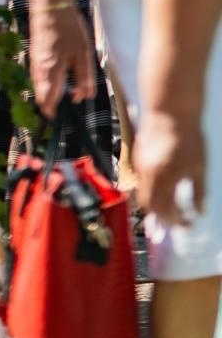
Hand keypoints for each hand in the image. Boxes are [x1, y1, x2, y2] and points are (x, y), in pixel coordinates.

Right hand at [28, 0, 93, 117]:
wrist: (50, 5)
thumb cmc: (68, 28)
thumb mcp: (84, 54)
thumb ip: (84, 78)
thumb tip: (84, 97)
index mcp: (51, 72)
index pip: (47, 101)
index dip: (53, 113)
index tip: (61, 119)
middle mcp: (38, 70)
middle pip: (41, 95)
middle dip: (53, 103)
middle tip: (70, 102)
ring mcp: (34, 62)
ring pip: (39, 85)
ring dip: (51, 92)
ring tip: (70, 89)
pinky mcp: (34, 54)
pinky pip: (39, 75)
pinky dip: (48, 81)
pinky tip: (61, 75)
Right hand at [136, 109, 206, 226]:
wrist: (170, 112)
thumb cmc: (189, 138)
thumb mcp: (200, 167)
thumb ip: (199, 191)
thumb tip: (200, 212)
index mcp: (164, 177)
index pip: (165, 209)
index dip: (176, 221)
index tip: (188, 225)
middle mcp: (148, 175)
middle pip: (149, 205)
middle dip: (163, 218)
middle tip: (179, 222)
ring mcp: (140, 167)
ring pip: (143, 194)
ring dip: (157, 206)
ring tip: (173, 210)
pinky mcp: (138, 159)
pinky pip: (142, 183)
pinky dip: (153, 193)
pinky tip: (165, 192)